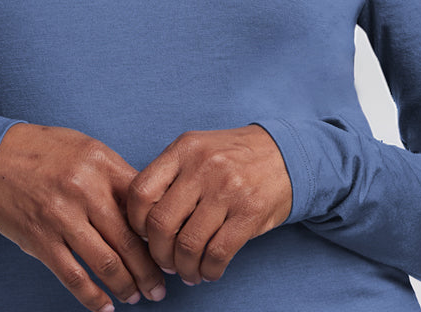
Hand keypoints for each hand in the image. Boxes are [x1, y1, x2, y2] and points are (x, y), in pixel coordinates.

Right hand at [0, 124, 166, 310]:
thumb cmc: (46, 150)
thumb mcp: (87, 148)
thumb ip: (116, 175)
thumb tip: (148, 209)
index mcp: (101, 163)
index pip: (142, 203)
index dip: (158, 230)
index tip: (168, 248)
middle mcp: (84, 189)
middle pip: (128, 239)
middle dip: (149, 270)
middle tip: (160, 287)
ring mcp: (61, 217)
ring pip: (105, 262)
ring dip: (126, 286)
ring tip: (137, 297)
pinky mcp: (41, 240)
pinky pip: (73, 276)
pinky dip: (92, 297)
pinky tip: (105, 306)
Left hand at [125, 124, 291, 285]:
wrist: (284, 154)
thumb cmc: (232, 156)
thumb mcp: (197, 149)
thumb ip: (170, 175)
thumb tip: (142, 221)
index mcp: (183, 149)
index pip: (140, 192)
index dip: (136, 222)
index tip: (146, 235)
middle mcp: (202, 166)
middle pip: (161, 224)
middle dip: (159, 254)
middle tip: (166, 262)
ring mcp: (227, 189)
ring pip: (188, 245)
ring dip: (183, 268)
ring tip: (187, 271)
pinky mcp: (249, 213)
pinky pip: (217, 254)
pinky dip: (208, 271)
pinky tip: (208, 271)